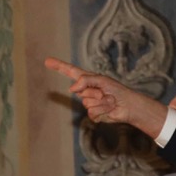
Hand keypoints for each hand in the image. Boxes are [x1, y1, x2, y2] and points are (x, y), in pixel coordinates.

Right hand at [45, 57, 169, 137]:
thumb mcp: (101, 80)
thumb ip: (85, 81)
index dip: (59, 66)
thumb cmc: (117, 91)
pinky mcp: (93, 115)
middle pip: (81, 91)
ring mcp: (89, 103)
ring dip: (101, 102)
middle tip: (105, 93)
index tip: (47, 61)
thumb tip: (71, 89)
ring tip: (109, 101)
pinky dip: (102, 111)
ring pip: (87, 103)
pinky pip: (91, 113)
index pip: (69, 71)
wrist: (128, 106)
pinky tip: (108, 109)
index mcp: (87, 80)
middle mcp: (86, 91)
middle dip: (94, 92)